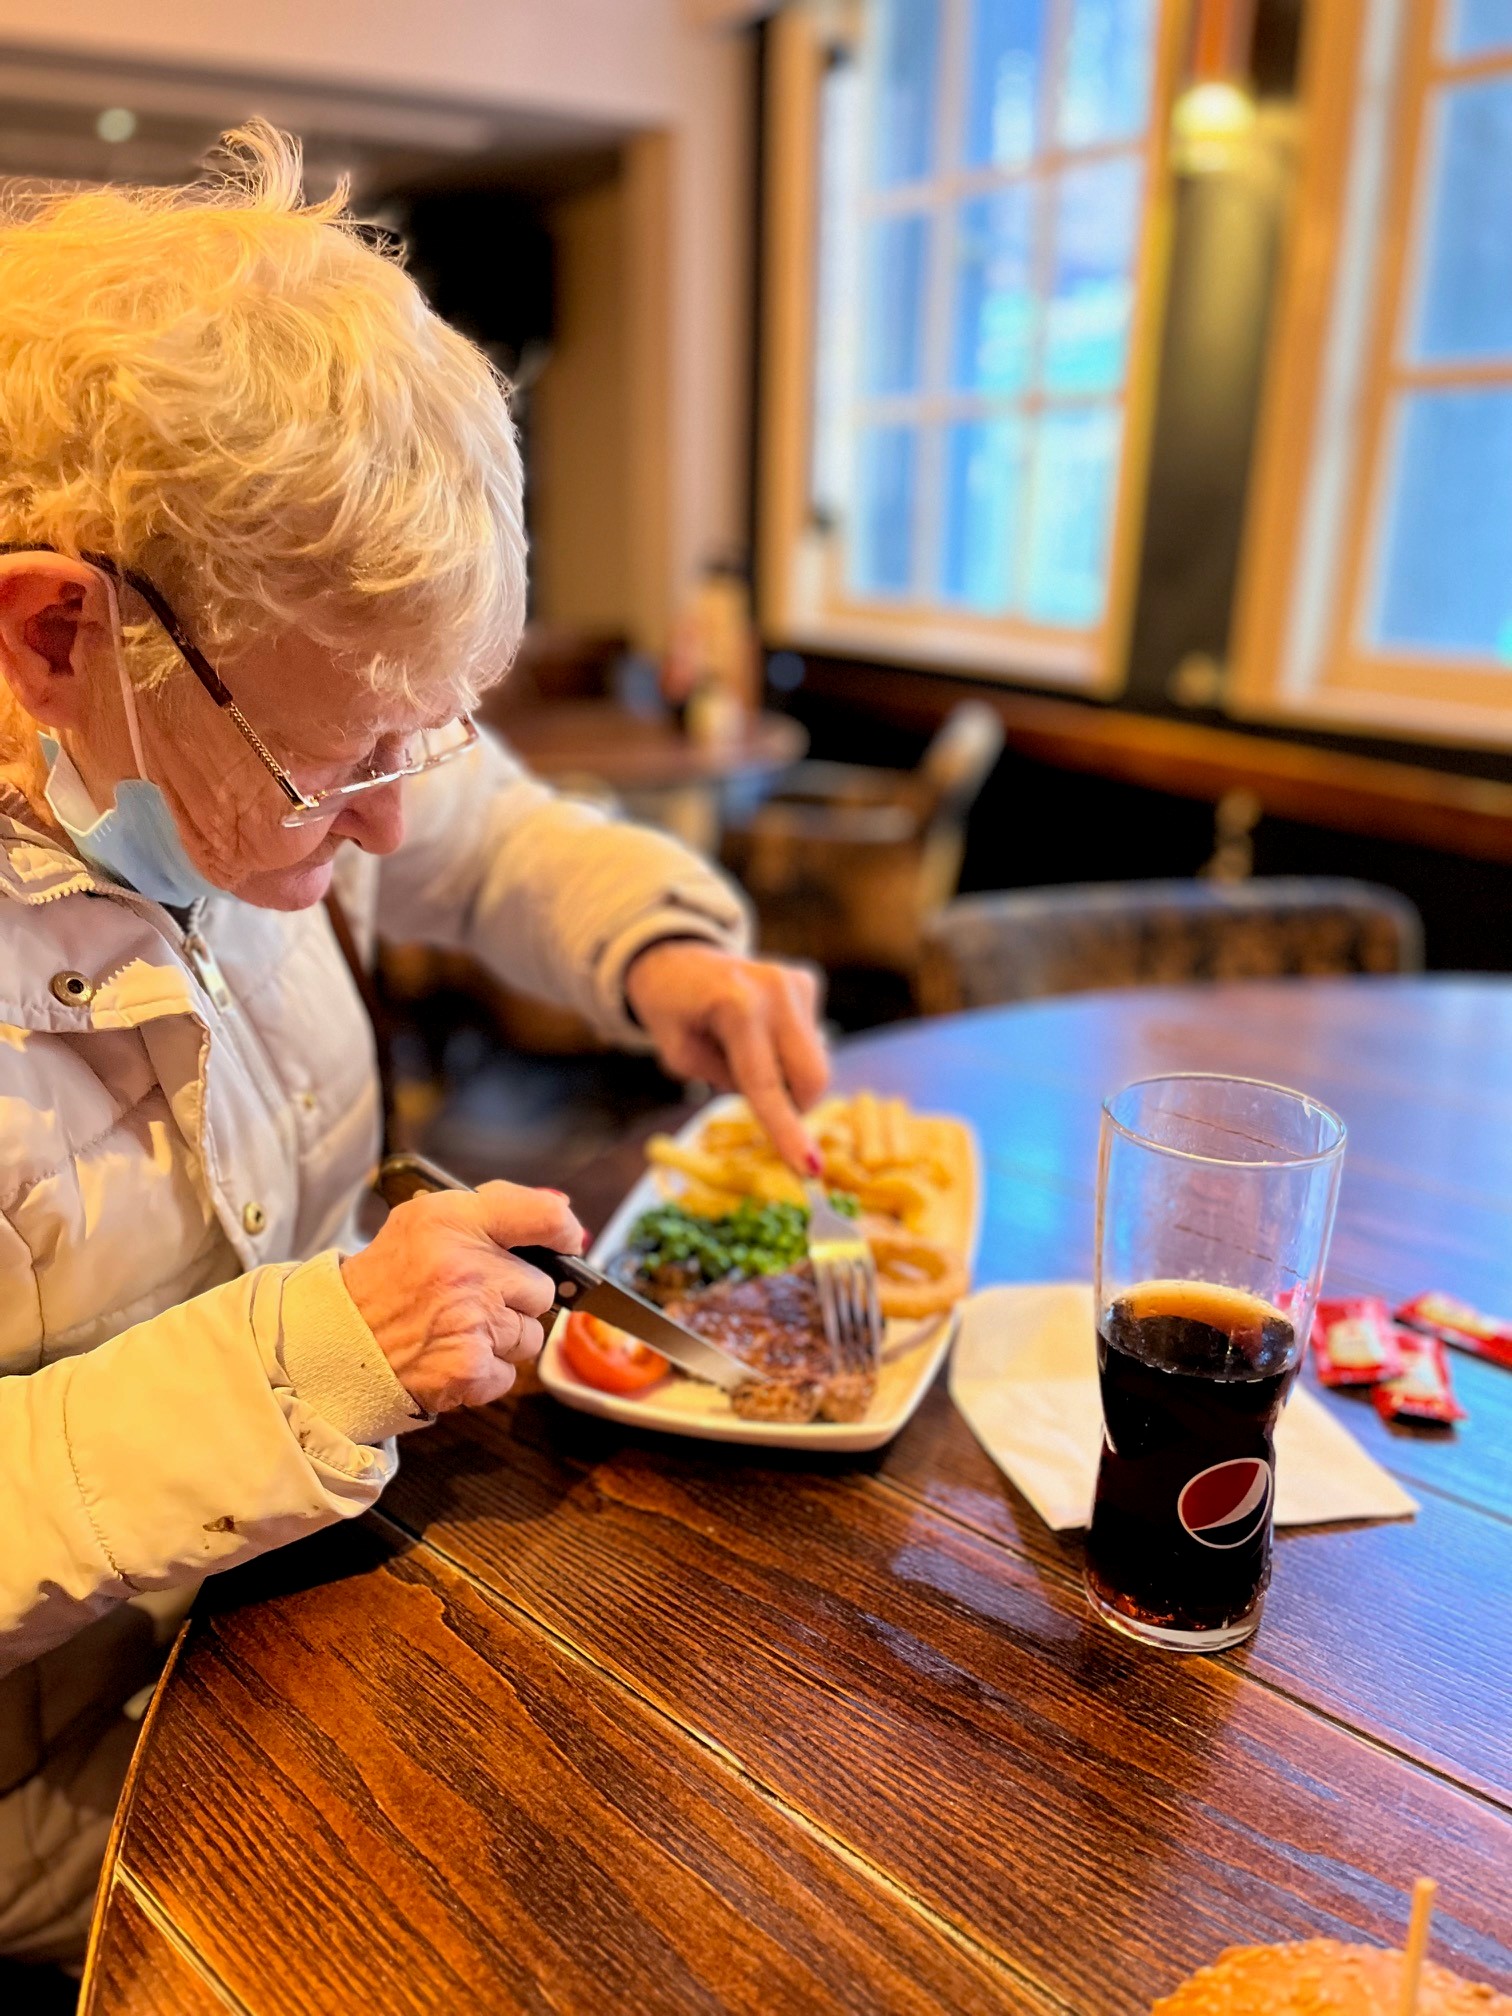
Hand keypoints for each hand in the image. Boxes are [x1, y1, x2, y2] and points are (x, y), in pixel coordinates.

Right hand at [341, 1183, 584, 1413]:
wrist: (340, 1340)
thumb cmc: (388, 1278)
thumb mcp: (428, 1217)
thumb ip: (497, 1207)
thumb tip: (563, 1216)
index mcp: (452, 1221)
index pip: (544, 1217)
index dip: (563, 1231)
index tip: (564, 1242)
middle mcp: (466, 1270)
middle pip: (543, 1287)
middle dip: (515, 1296)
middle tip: (473, 1296)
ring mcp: (472, 1322)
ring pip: (530, 1333)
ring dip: (503, 1336)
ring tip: (459, 1327)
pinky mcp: (470, 1369)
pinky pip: (511, 1371)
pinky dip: (488, 1370)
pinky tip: (454, 1354)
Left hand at [624, 940, 829, 1172]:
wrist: (675, 957)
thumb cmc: (671, 1011)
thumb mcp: (679, 1055)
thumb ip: (723, 1081)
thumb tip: (776, 1103)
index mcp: (737, 1006)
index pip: (765, 1082)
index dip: (786, 1130)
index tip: (810, 1169)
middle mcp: (777, 990)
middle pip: (811, 1075)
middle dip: (794, 1105)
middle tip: (762, 1107)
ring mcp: (797, 982)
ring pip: (813, 1061)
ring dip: (784, 1073)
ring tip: (745, 1050)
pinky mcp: (807, 981)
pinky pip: (809, 1039)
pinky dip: (785, 1049)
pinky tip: (757, 1030)